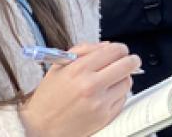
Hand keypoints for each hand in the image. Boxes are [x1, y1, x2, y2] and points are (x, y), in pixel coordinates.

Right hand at [19, 42, 140, 136]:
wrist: (40, 127)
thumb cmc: (49, 96)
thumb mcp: (59, 65)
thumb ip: (84, 50)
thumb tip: (108, 45)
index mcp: (78, 69)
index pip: (114, 51)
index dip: (120, 49)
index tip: (120, 51)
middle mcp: (91, 86)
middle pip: (128, 65)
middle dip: (131, 60)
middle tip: (129, 61)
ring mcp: (100, 103)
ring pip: (127, 82)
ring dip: (123, 78)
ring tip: (111, 80)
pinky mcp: (105, 117)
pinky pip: (123, 99)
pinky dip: (118, 95)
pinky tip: (106, 95)